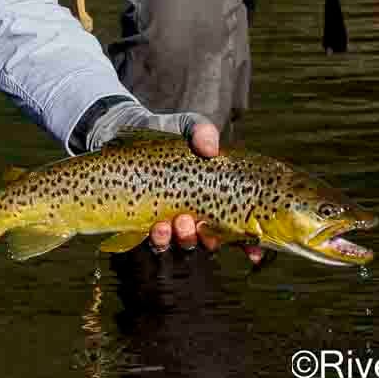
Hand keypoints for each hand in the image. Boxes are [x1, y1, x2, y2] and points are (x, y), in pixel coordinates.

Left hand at [85, 103, 263, 262]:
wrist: (124, 133)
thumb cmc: (165, 132)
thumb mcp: (185, 126)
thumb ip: (200, 130)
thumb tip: (210, 148)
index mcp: (214, 193)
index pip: (238, 224)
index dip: (250, 242)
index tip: (254, 251)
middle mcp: (197, 212)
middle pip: (212, 238)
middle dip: (209, 238)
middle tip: (197, 223)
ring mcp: (173, 220)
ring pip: (185, 242)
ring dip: (184, 239)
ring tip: (175, 223)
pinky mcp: (148, 223)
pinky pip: (157, 242)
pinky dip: (160, 240)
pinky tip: (157, 228)